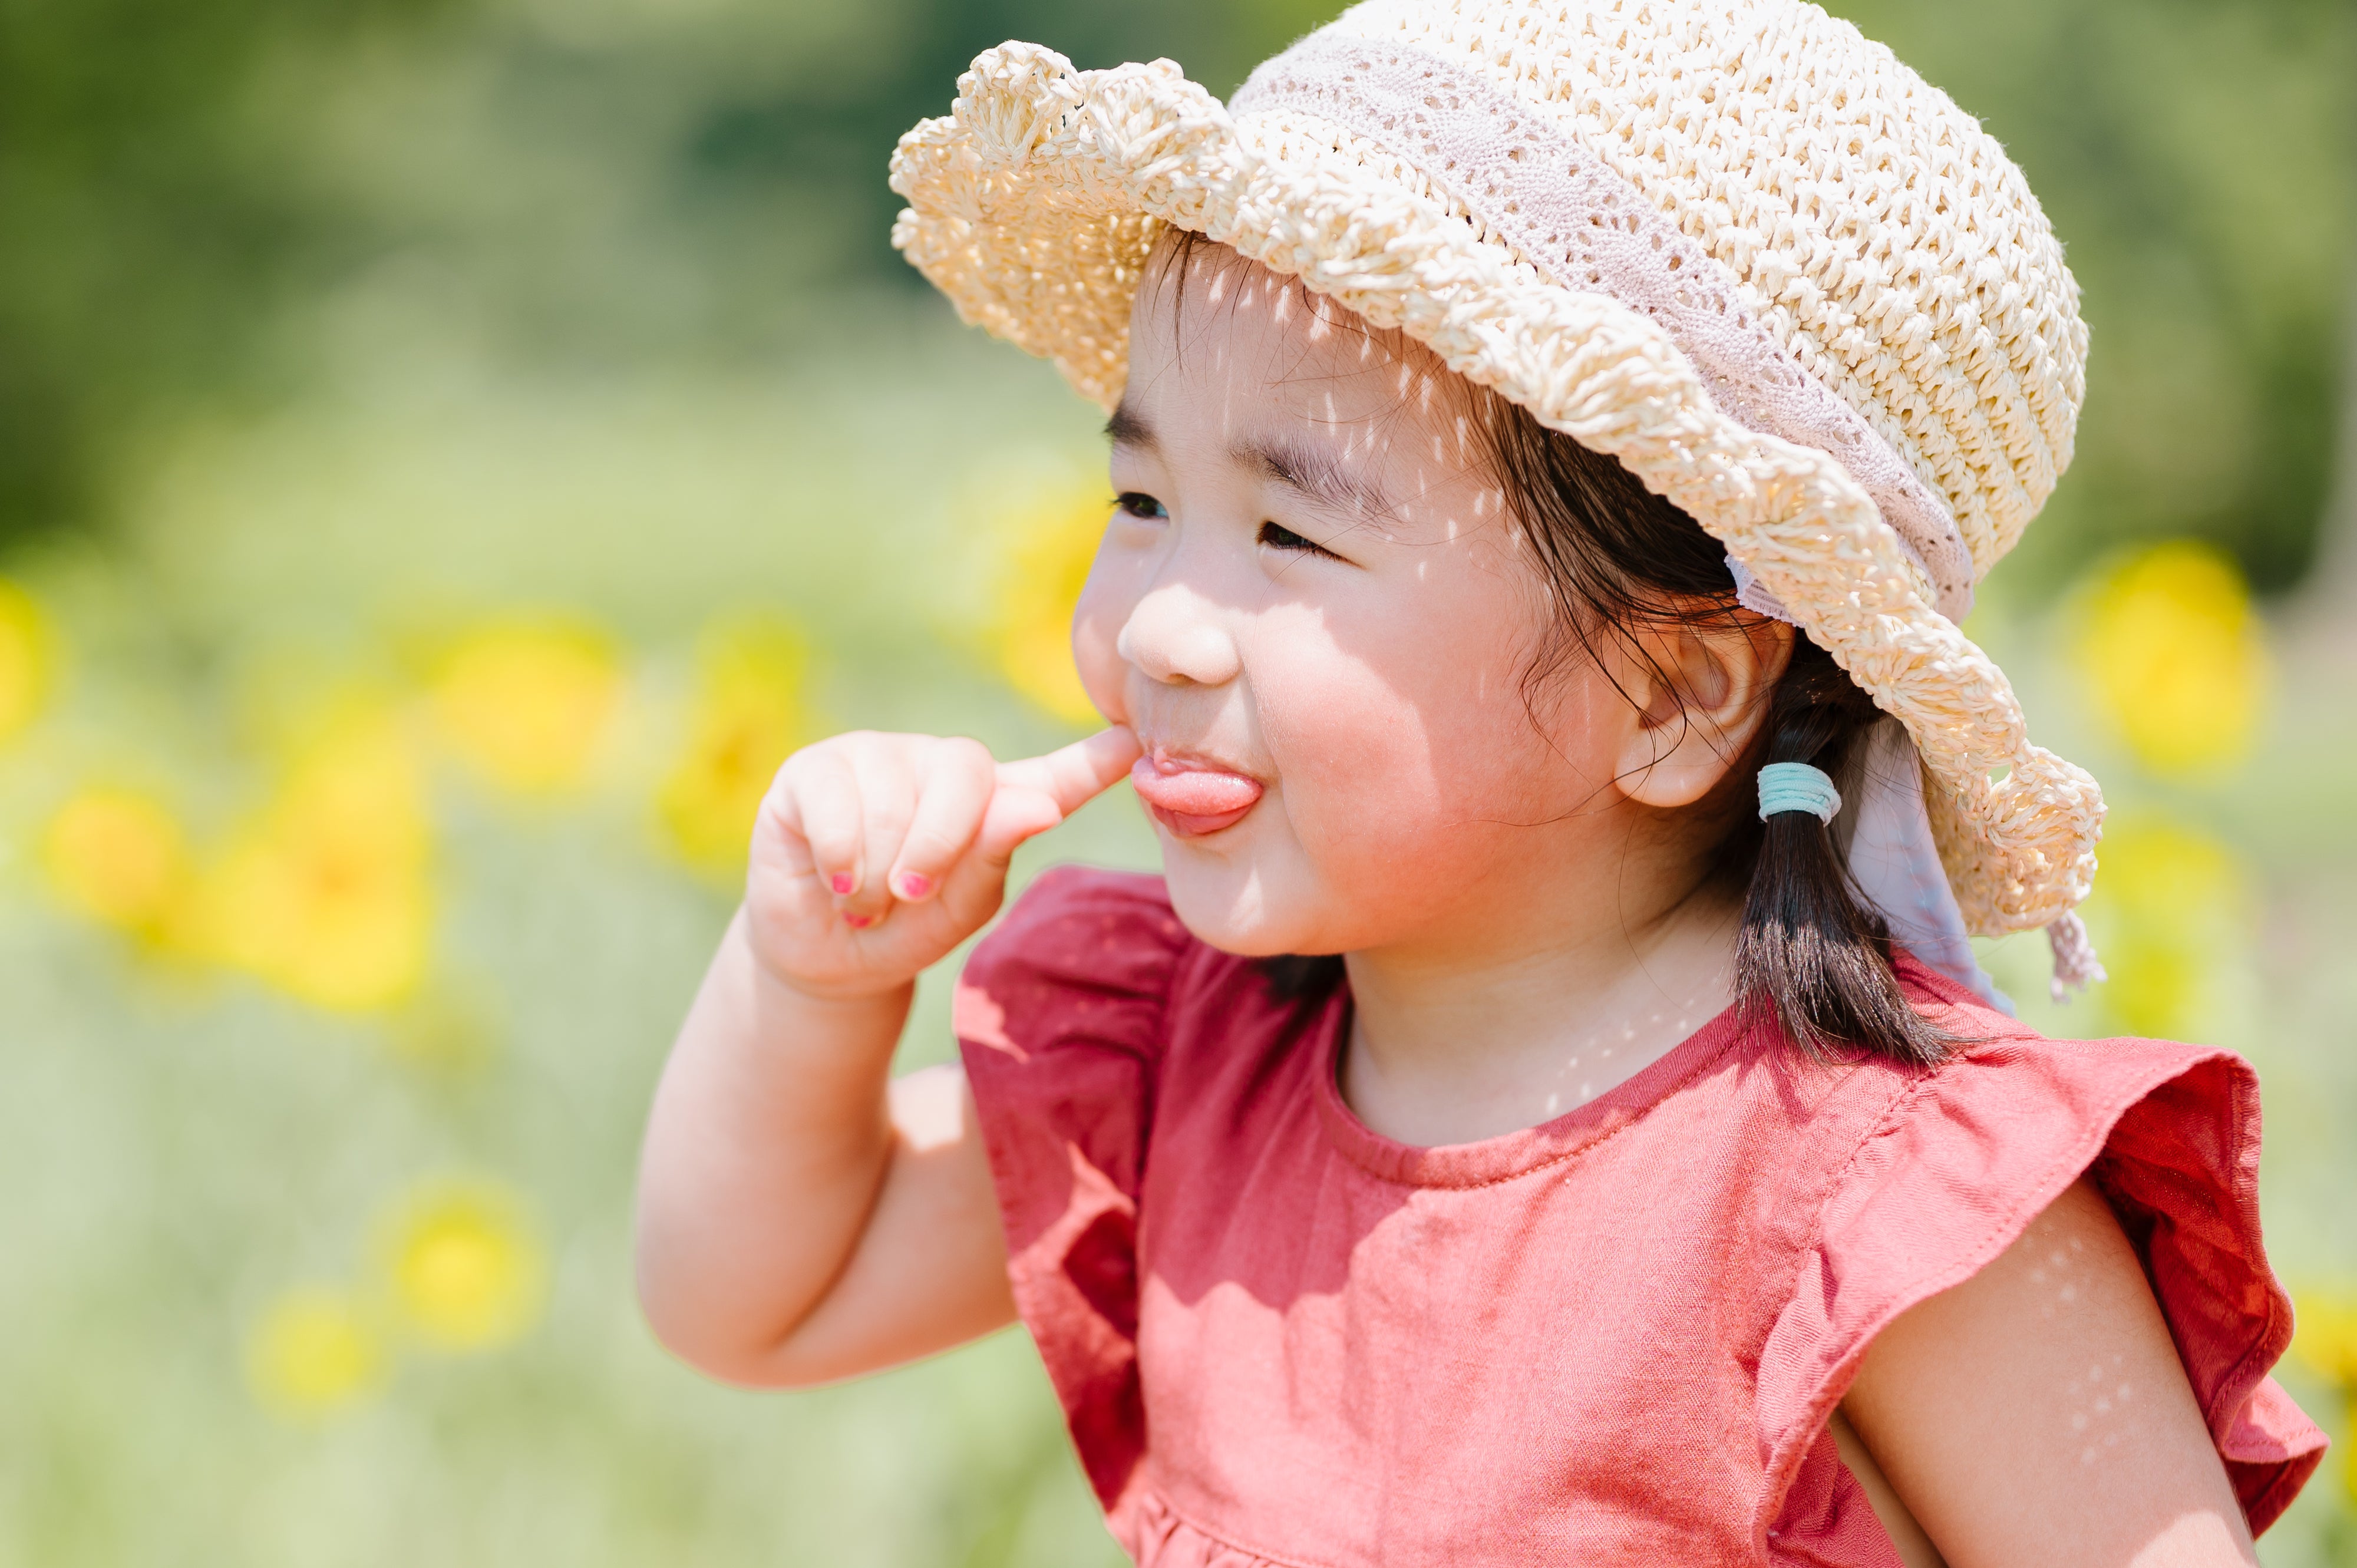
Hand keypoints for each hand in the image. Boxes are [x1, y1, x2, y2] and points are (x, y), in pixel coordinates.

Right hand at [743, 726, 1141, 1000]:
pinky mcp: (816, 769)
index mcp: (996, 799)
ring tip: (864, 898)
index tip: (1134, 741)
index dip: (1093, 759)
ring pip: (892, 798)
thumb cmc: (904, 930)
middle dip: (938, 848)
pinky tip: (835, 881)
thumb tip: (1037, 806)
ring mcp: (878, 756)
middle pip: (966, 772)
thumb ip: (993, 856)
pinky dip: (840, 858)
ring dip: (877, 872)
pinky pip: (837, 801)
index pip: (1055, 774)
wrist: (824, 955)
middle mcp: (941, 765)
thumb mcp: (958, 910)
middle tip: (909, 896)